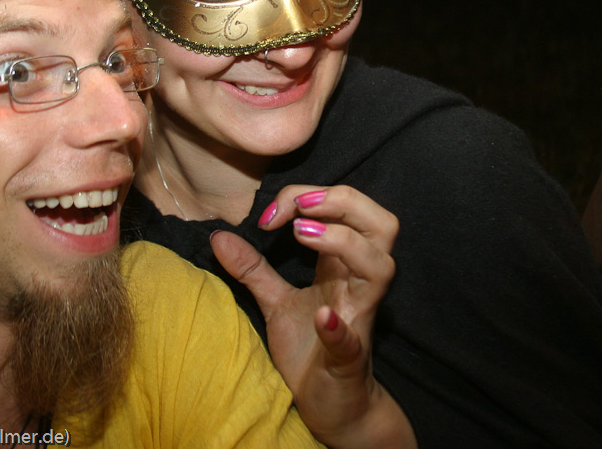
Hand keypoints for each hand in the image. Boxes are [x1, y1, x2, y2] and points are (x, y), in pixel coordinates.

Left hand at [211, 184, 415, 448]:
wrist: (329, 405)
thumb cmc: (310, 349)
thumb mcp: (276, 302)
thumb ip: (254, 269)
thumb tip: (219, 235)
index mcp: (344, 265)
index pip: (345, 208)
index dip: (308, 196)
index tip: (269, 214)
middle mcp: (359, 283)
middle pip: (381, 224)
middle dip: (343, 202)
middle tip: (302, 205)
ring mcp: (357, 318)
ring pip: (381, 267)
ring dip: (345, 243)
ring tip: (303, 236)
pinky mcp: (349, 359)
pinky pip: (351, 338)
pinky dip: (337, 326)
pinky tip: (321, 316)